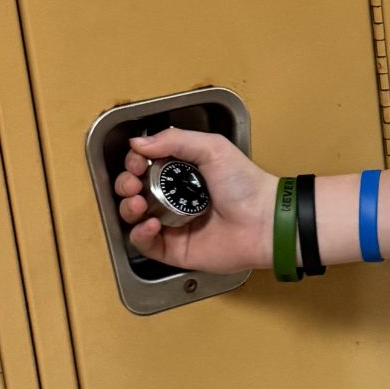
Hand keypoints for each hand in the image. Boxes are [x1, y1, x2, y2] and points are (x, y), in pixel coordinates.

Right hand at [114, 127, 274, 273]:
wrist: (264, 221)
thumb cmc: (246, 184)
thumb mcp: (212, 147)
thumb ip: (174, 140)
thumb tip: (138, 141)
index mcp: (182, 173)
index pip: (145, 166)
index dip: (134, 163)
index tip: (136, 161)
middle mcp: (175, 198)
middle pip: (134, 191)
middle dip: (125, 184)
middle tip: (133, 182)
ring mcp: (173, 224)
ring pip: (134, 217)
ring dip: (128, 208)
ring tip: (137, 202)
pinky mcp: (175, 249)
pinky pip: (146, 244)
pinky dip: (140, 234)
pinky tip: (150, 224)